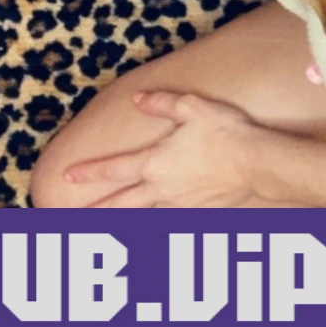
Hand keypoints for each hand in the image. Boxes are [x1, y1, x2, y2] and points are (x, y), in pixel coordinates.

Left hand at [64, 91, 287, 207]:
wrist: (256, 163)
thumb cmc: (224, 132)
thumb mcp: (191, 107)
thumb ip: (162, 104)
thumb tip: (139, 99)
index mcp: (154, 162)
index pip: (112, 169)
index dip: (89, 172)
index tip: (69, 175)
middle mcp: (161, 188)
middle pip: (121, 204)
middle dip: (97, 211)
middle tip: (76, 219)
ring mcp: (180, 203)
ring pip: (145, 215)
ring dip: (126, 220)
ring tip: (111, 227)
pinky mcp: (199, 212)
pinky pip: (174, 218)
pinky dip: (161, 221)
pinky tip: (159, 223)